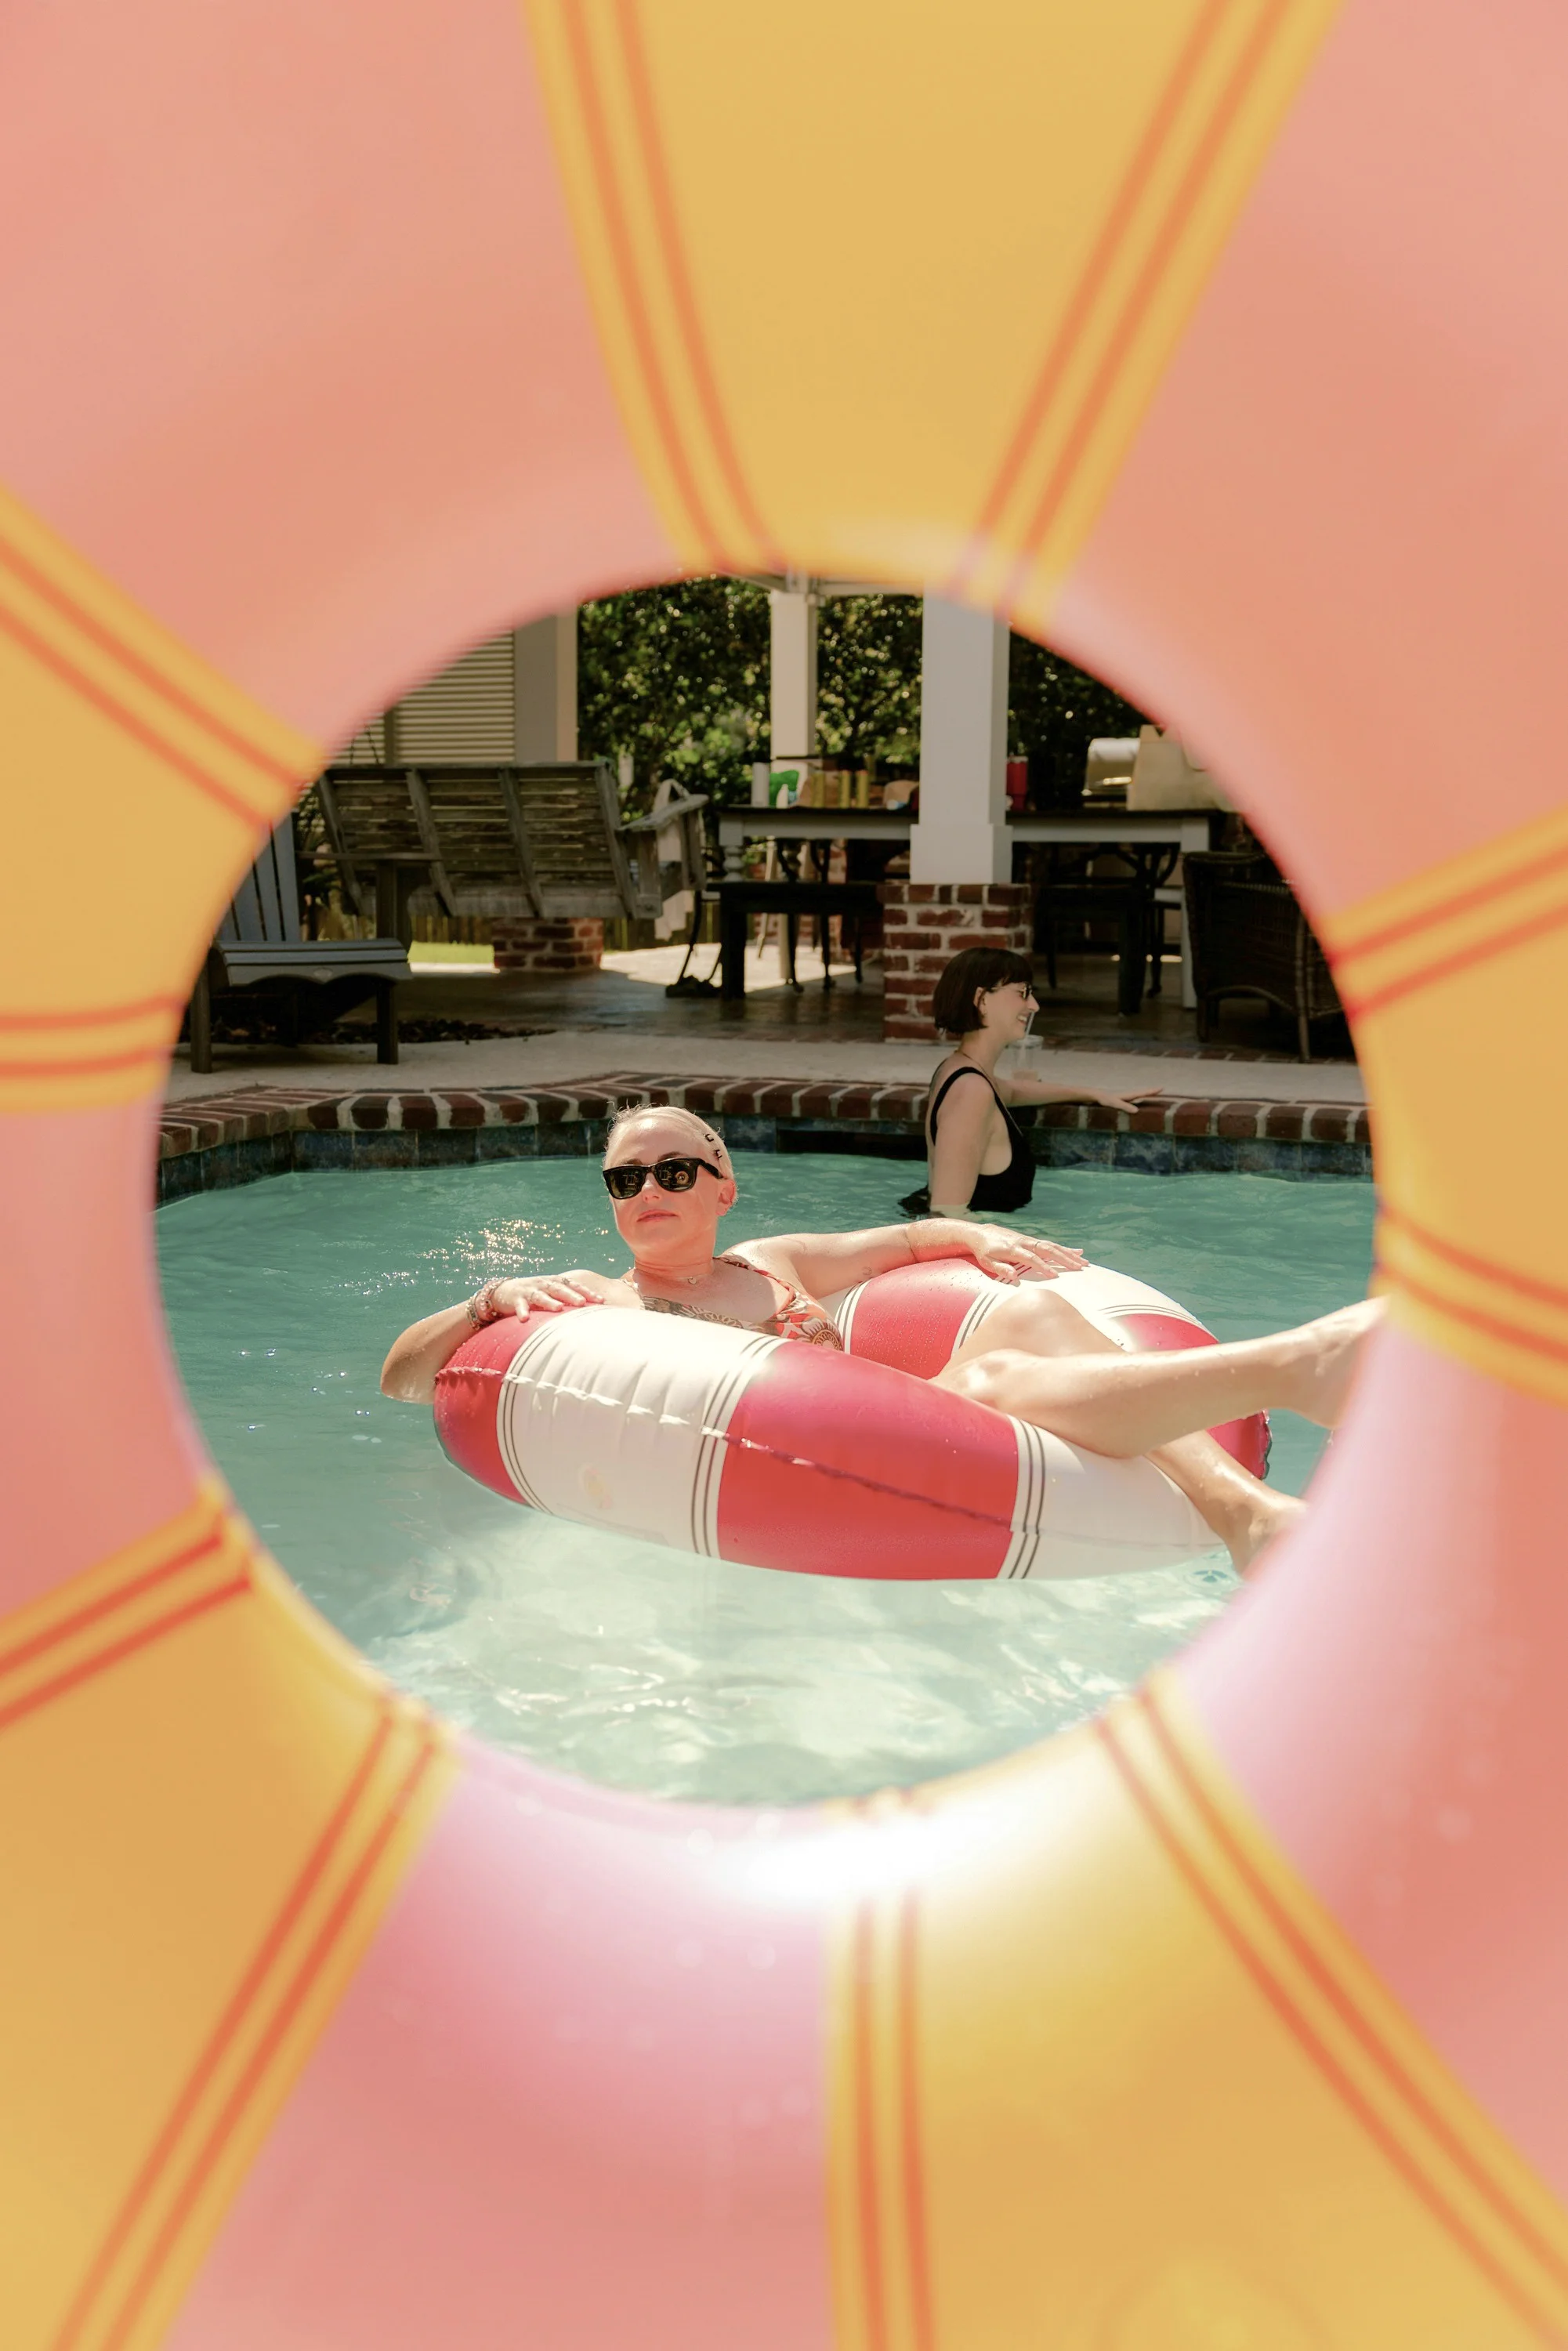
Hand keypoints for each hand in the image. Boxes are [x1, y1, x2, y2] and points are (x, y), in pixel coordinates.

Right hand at [493, 1275, 599, 1316]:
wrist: (505, 1291)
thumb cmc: (535, 1294)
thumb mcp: (551, 1293)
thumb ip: (567, 1298)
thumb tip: (591, 1310)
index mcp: (555, 1282)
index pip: (573, 1285)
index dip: (587, 1292)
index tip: (601, 1300)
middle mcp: (544, 1284)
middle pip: (559, 1289)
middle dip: (571, 1295)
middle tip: (582, 1303)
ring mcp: (529, 1290)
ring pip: (541, 1296)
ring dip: (549, 1302)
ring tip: (558, 1309)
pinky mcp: (515, 1299)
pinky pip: (520, 1306)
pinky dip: (522, 1311)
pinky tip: (525, 1319)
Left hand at [964, 1226, 1086, 1284]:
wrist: (981, 1234)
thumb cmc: (984, 1251)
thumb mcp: (986, 1262)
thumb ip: (1000, 1268)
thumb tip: (1014, 1277)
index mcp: (1013, 1249)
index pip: (1032, 1259)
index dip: (1043, 1267)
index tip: (1055, 1276)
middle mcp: (1024, 1242)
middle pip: (1047, 1250)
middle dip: (1064, 1259)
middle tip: (1079, 1267)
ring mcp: (1029, 1240)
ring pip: (1052, 1246)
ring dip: (1068, 1254)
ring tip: (1083, 1261)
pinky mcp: (1031, 1240)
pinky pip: (1050, 1244)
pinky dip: (1064, 1248)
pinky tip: (1077, 1251)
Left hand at [1095, 1087, 1161, 1114]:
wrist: (1097, 1095)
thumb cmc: (1106, 1100)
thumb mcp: (1115, 1104)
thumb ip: (1125, 1107)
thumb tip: (1137, 1111)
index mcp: (1129, 1095)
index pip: (1143, 1093)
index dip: (1152, 1091)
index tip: (1162, 1087)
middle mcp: (1129, 1095)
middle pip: (1143, 1092)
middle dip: (1152, 1091)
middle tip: (1162, 1088)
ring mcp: (1126, 1097)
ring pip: (1139, 1094)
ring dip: (1147, 1093)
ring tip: (1154, 1093)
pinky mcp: (1123, 1100)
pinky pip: (1134, 1098)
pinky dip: (1140, 1097)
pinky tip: (1140, 1100)